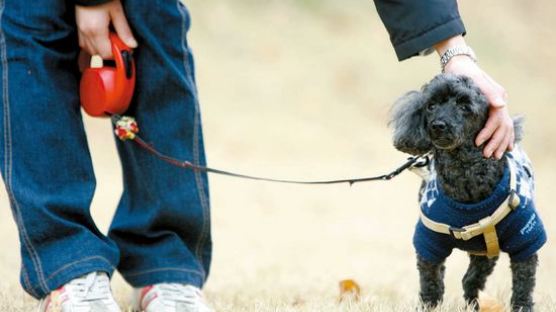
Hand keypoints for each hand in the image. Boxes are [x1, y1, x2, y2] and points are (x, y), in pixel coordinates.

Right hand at [75, 0, 137, 58]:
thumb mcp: (117, 12)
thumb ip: (124, 30)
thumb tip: (132, 45)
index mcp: (96, 30)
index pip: (106, 53)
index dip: (117, 54)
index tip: (126, 48)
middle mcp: (86, 32)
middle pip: (98, 54)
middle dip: (110, 52)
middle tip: (119, 42)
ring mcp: (80, 30)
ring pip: (90, 50)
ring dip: (102, 49)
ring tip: (111, 38)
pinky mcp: (78, 27)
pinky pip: (84, 43)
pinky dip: (94, 44)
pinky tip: (102, 37)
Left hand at [436, 36, 513, 159]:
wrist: (458, 65)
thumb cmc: (462, 73)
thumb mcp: (473, 80)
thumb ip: (488, 92)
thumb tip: (501, 105)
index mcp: (497, 96)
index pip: (497, 119)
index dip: (488, 132)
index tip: (477, 142)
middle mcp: (499, 102)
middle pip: (503, 126)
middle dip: (496, 142)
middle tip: (486, 155)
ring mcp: (496, 105)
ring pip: (505, 127)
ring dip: (501, 143)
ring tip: (494, 156)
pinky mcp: (490, 108)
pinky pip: (502, 125)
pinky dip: (504, 137)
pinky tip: (505, 148)